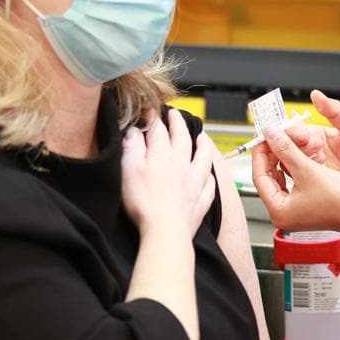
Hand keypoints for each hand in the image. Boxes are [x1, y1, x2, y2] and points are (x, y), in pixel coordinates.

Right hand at [121, 108, 216, 239]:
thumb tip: (133, 131)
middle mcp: (181, 166)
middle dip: (178, 124)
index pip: (158, 131)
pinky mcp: (199, 202)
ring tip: (202, 138)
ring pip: (202, 159)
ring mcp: (193, 184)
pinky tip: (210, 176)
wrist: (165, 231)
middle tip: (176, 114)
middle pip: (182, 139)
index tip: (151, 108)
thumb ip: (132, 148)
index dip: (154, 118)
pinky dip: (210, 178)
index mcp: (162, 157)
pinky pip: (209, 186)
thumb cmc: (144, 203)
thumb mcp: (129, 170)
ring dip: (202, 146)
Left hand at [252, 124, 339, 238]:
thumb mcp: (308, 170)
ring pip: (281, 177)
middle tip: (273, 134)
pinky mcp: (306, 204)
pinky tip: (299, 154)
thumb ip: (286, 150)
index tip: (263, 135)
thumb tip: (270, 135)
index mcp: (279, 211)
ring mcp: (295, 210)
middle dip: (272, 153)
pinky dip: (295, 166)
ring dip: (284, 158)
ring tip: (286, 140)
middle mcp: (284, 213)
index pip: (259, 176)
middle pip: (268, 176)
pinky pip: (294, 180)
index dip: (260, 152)